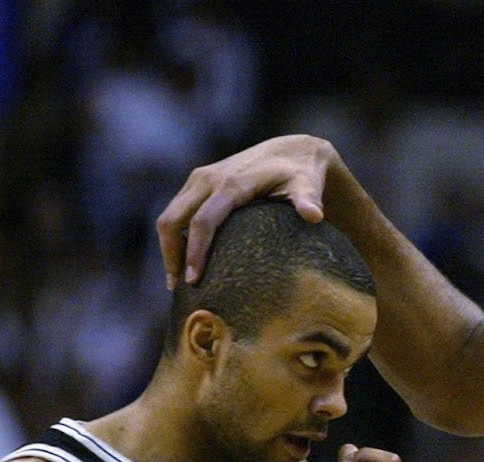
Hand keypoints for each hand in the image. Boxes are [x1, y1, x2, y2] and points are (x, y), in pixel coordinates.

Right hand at [156, 134, 337, 288]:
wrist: (290, 151)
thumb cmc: (301, 174)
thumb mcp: (307, 185)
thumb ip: (308, 200)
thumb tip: (314, 216)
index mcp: (231, 184)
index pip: (203, 222)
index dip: (194, 252)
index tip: (193, 281)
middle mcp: (208, 178)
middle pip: (173, 219)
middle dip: (171, 254)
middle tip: (178, 288)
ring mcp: (200, 179)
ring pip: (170, 216)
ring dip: (168, 247)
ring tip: (177, 281)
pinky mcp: (198, 182)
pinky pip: (177, 211)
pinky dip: (175, 236)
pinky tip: (184, 260)